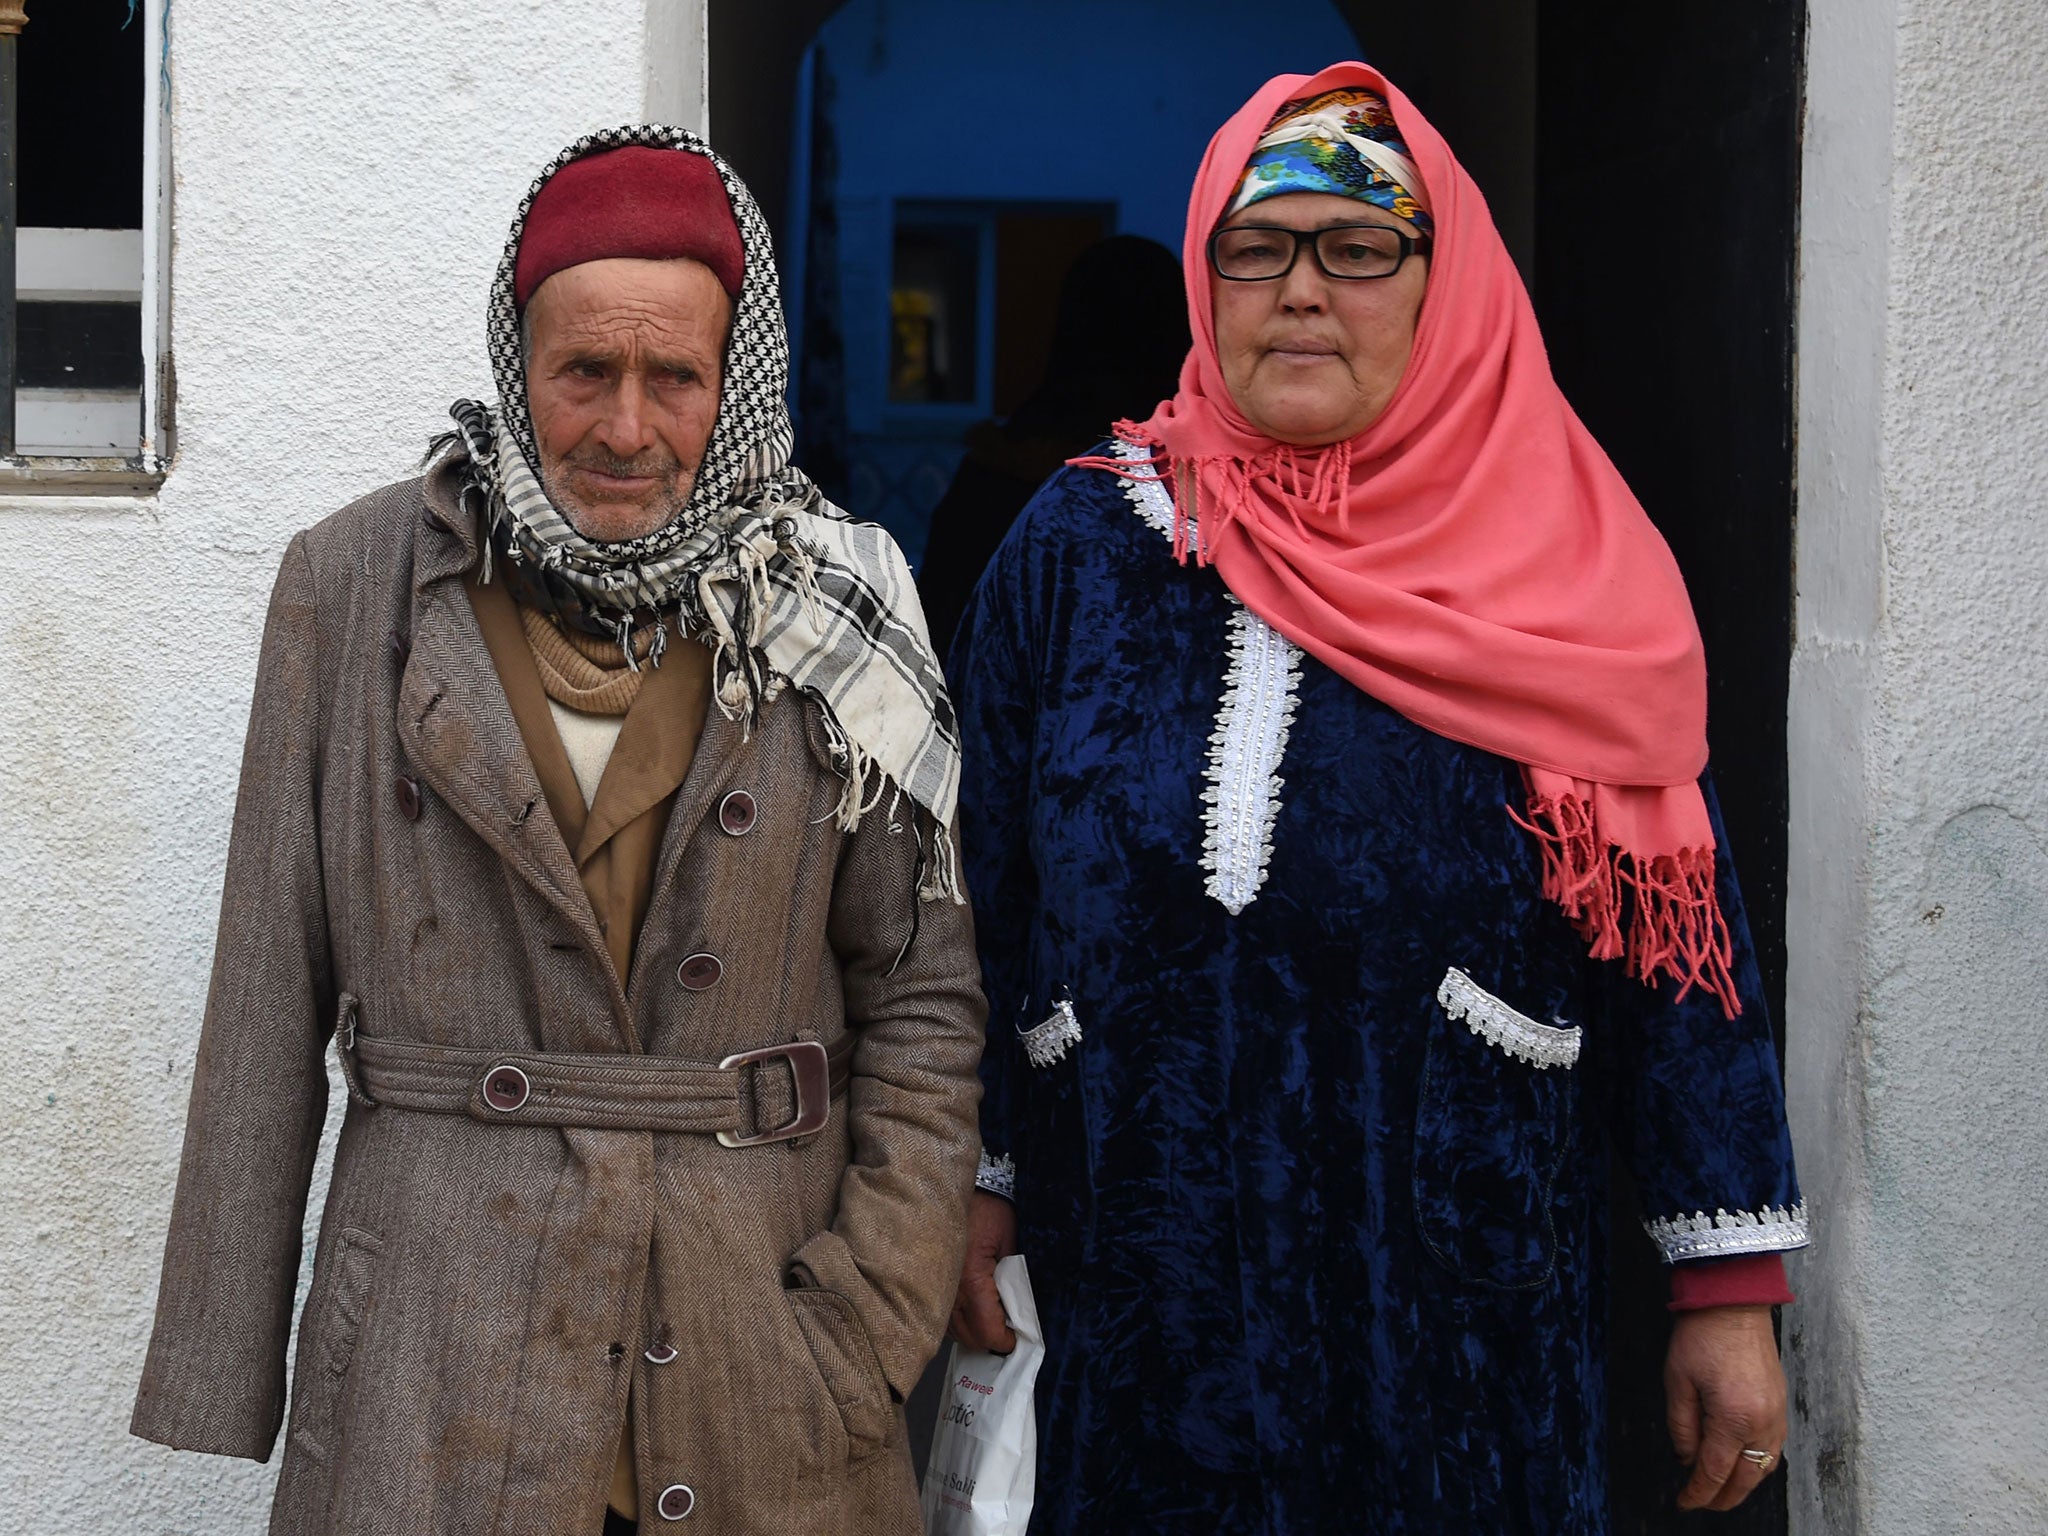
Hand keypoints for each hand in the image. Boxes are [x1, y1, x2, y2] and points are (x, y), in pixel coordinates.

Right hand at [948, 1191, 1017, 1351]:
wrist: (955, 1188)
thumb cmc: (989, 1210)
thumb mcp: (1010, 1242)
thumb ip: (1014, 1279)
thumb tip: (1022, 1311)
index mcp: (972, 1279)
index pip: (986, 1330)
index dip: (1003, 1341)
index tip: (1015, 1340)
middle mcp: (949, 1288)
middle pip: (968, 1336)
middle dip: (989, 1341)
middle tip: (1007, 1333)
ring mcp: (937, 1287)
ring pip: (953, 1330)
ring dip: (973, 1332)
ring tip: (992, 1322)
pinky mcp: (932, 1282)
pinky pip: (943, 1316)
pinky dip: (959, 1321)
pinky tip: (973, 1312)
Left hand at [1665, 1305, 1786, 1511]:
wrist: (1734, 1302)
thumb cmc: (1702, 1336)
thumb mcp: (1677, 1381)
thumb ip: (1681, 1426)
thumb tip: (1686, 1458)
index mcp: (1734, 1418)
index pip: (1715, 1471)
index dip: (1698, 1492)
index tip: (1684, 1502)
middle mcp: (1762, 1423)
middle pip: (1746, 1478)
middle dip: (1723, 1498)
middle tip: (1702, 1503)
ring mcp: (1777, 1415)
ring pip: (1764, 1467)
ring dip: (1743, 1484)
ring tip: (1721, 1491)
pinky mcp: (1782, 1404)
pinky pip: (1774, 1449)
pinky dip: (1758, 1464)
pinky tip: (1742, 1464)